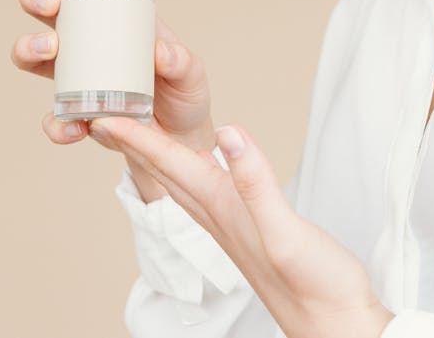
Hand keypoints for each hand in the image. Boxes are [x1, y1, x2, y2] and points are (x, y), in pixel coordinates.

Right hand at [10, 0, 215, 201]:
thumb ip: (181, 62)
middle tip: (48, 4)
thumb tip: (158, 54)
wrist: (179, 143)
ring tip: (47, 53)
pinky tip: (74, 127)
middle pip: (50, 10)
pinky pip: (55, 117)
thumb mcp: (190, 72)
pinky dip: (57, 123)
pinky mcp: (76, 115)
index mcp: (116, 22)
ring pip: (35, 55)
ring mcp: (76, 77)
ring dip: (30, 49)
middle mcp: (88, 43)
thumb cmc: (183, 94)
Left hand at [87, 117, 393, 337]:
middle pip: (164, 172)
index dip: (136, 137)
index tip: (102, 116)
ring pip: (181, 183)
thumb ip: (255, 183)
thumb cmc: (313, 284)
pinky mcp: (249, 230)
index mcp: (222, 208)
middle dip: (134, 144)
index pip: (169, 164)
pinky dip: (193, 170)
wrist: (330, 323)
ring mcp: (231, 225)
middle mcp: (219, 215)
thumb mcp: (285, 229)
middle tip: (105, 118)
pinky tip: (203, 164)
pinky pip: (207, 190)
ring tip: (140, 135)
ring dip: (157, 157)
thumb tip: (228, 133)